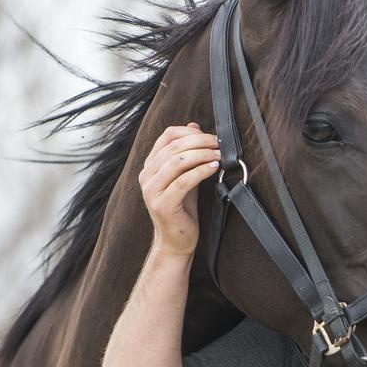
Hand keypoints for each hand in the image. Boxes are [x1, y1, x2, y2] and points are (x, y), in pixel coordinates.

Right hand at [138, 123, 220, 256]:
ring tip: (219, 155)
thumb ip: (187, 153)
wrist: (176, 241)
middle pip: (174, 146)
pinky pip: (184, 181)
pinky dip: (201, 171)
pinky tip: (214, 168)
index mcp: (150, 166)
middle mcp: (146, 176)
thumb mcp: (185, 175)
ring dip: (202, 154)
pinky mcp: (163, 204)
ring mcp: (152, 190)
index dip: (190, 132)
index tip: (210, 136)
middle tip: (219, 143)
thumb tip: (194, 125)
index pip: (167, 136)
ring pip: (177, 161)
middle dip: (200, 141)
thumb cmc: (183, 208)